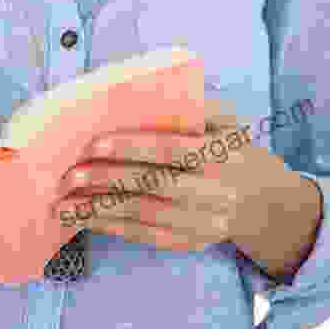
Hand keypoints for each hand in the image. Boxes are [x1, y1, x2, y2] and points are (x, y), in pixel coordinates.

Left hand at [52, 98, 298, 255]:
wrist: (263, 201)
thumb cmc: (230, 149)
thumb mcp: (226, 121)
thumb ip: (194, 104)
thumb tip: (144, 86)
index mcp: (222, 153)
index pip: (173, 149)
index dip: (133, 147)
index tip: (95, 144)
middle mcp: (215, 191)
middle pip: (156, 185)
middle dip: (109, 179)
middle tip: (71, 174)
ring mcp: (204, 222)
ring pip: (147, 215)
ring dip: (102, 208)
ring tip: (66, 201)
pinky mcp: (191, 242)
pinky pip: (148, 236)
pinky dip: (114, 227)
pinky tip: (86, 218)